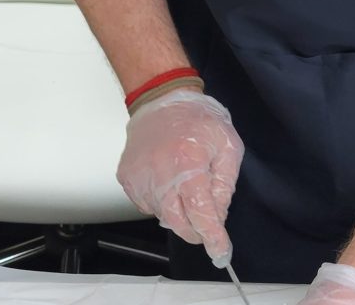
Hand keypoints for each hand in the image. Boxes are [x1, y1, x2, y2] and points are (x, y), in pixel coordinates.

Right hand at [116, 89, 243, 266]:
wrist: (162, 99)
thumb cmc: (198, 119)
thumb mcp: (228, 146)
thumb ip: (225, 185)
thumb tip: (218, 217)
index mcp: (188, 164)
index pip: (201, 213)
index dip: (213, 237)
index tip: (220, 253)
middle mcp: (159, 174)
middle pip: (178, 222)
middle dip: (196, 230)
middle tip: (207, 222)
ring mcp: (139, 178)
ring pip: (162, 215)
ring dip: (178, 211)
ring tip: (185, 182)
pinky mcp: (127, 178)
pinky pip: (147, 204)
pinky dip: (161, 201)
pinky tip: (168, 180)